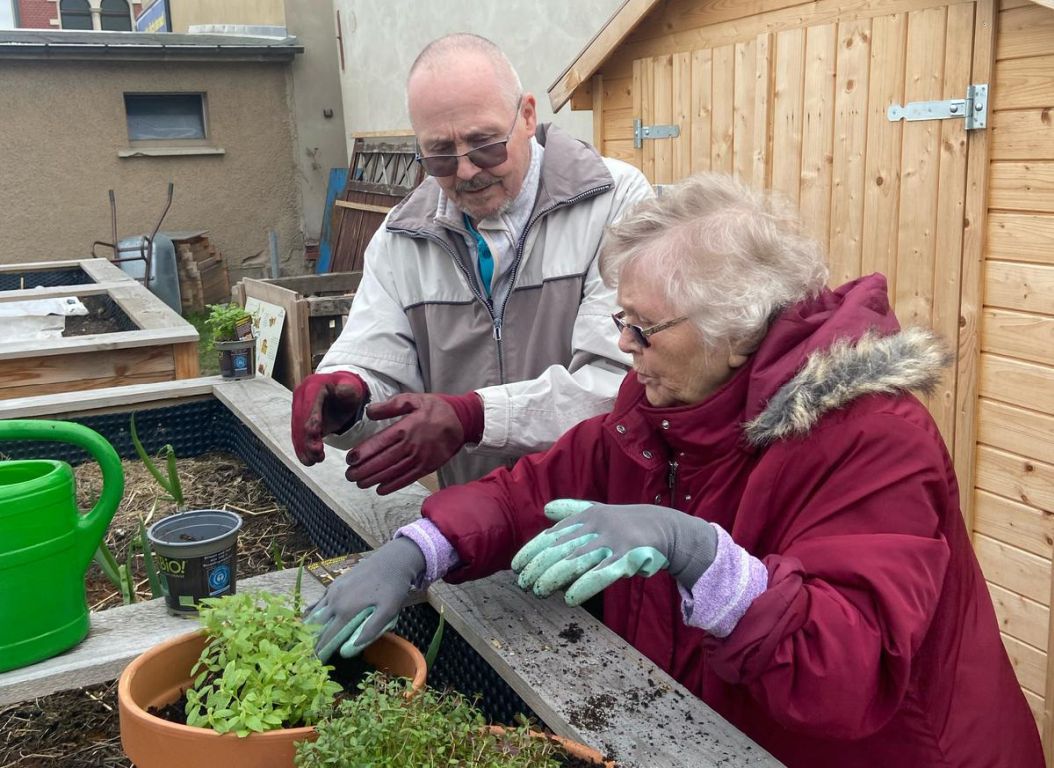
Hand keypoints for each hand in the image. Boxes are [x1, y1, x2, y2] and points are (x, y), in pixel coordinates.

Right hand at [291, 371, 368, 465]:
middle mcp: (301, 397)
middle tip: (316, 454)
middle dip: (306, 438)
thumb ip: (348, 389)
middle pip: (301, 419)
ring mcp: (299, 410)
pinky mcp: (301, 422)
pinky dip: (302, 449)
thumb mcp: (352, 386)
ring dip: (304, 447)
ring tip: (312, 461)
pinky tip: (308, 460)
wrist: (340, 392)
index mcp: (313, 386)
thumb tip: (341, 391)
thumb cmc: (347, 389)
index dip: (312, 418)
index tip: (315, 432)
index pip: (310, 404)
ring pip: (298, 430)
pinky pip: (299, 436)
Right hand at [305, 537, 425, 660]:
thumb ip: (371, 630)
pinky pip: (321, 600)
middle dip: (311, 641)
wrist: (392, 560)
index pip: (327, 636)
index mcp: (346, 610)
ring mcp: (334, 590)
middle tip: (306, 656)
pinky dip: (314, 611)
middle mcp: (335, 600)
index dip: (319, 651)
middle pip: (317, 626)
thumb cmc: (393, 587)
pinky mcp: (336, 583)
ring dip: (309, 627)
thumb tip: (349, 649)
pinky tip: (311, 618)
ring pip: (316, 612)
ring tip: (304, 641)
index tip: (314, 663)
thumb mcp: (389, 610)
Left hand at [345, 392, 481, 494]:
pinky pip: (407, 478)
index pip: (379, 443)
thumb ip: (390, 405)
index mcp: (405, 428)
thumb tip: (369, 411)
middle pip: (383, 461)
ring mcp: (420, 458)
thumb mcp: (413, 399)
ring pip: (393, 472)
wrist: (462, 421)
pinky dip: (393, 485)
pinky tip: (380, 489)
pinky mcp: (427, 467)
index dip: (363, 453)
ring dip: (374, 479)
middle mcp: (411, 446)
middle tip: (349, 475)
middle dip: (364, 470)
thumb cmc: (436, 409)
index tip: (350, 459)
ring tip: (360, 483)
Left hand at [511, 499, 717, 605]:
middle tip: (524, 584)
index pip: (552, 535)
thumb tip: (546, 509)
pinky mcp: (628, 558)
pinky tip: (570, 598)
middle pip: (560, 550)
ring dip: (554, 578)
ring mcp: (612, 542)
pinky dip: (584, 586)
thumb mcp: (598, 511)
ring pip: (577, 562)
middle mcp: (596, 527)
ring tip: (539, 592)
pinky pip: (602, 574)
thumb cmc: (624, 522)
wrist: (663, 527)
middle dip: (538, 568)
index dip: (531, 551)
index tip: (516, 566)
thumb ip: (572, 510)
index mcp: (586, 516)